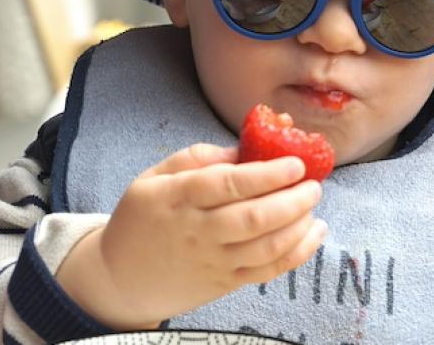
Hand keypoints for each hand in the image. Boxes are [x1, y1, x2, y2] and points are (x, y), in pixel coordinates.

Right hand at [60, 143, 327, 330]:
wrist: (119, 278)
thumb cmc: (141, 219)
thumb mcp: (153, 177)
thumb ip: (196, 158)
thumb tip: (244, 148)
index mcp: (178, 197)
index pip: (228, 184)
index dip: (266, 174)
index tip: (295, 163)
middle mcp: (198, 231)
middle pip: (254, 218)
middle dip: (293, 200)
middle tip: (314, 184)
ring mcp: (213, 261)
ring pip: (266, 248)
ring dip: (299, 226)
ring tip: (314, 204)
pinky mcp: (224, 284)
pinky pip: (268, 272)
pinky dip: (297, 253)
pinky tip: (314, 233)